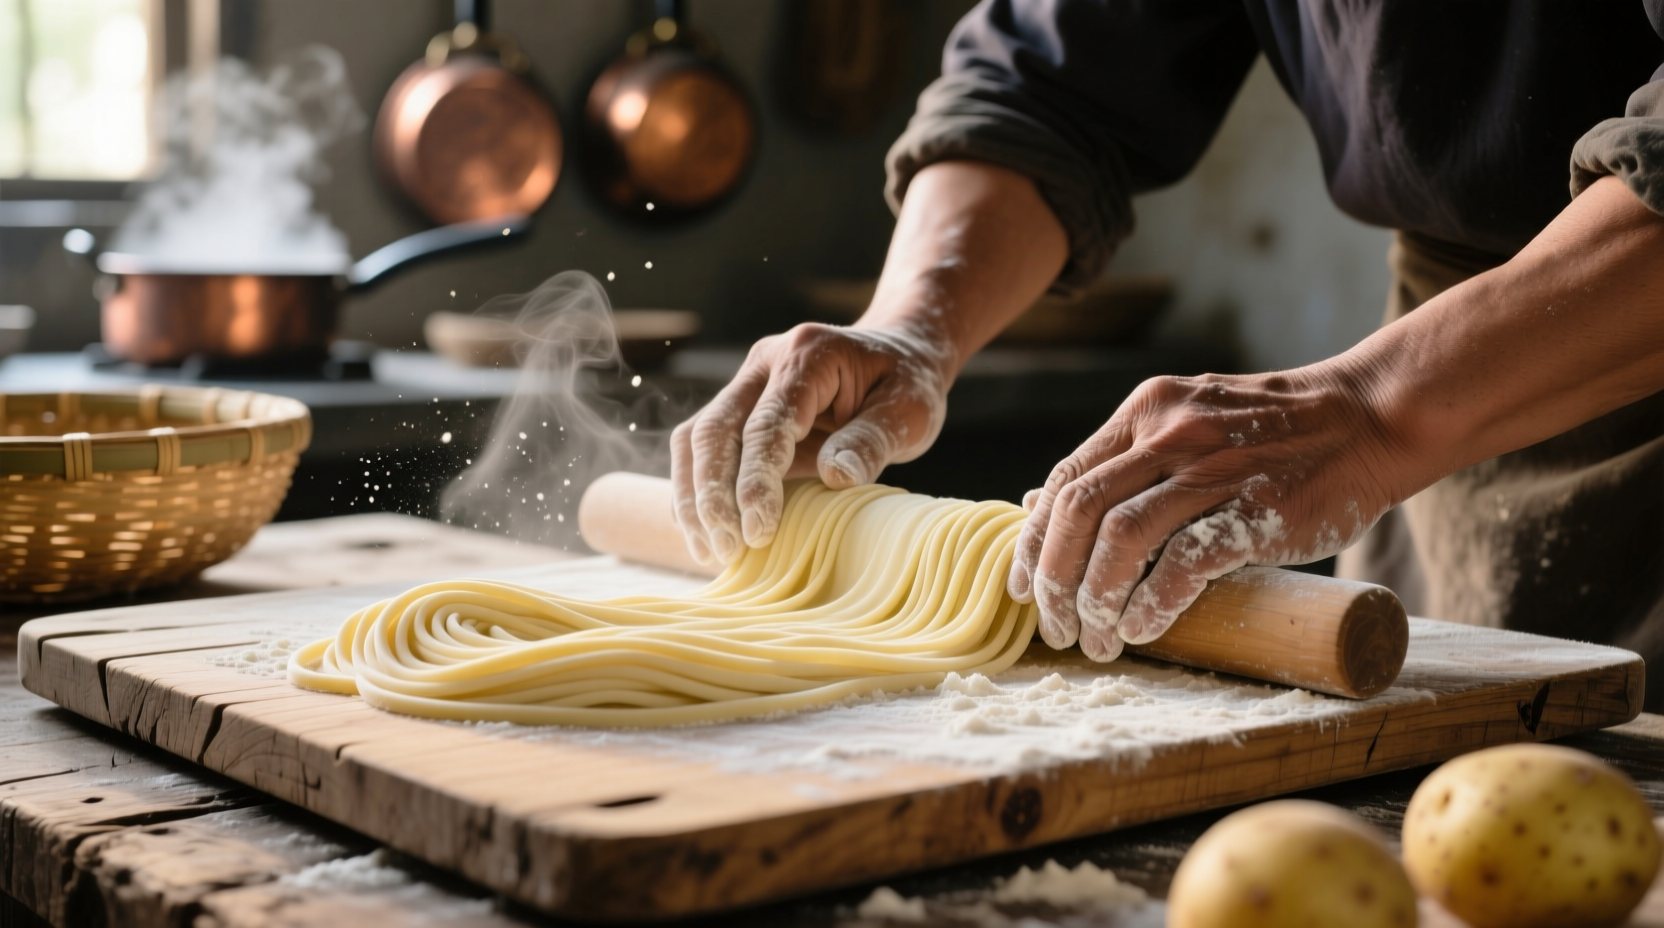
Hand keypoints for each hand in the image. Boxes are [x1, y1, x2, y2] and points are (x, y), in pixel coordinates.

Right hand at [671, 322, 953, 564]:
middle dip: (712, 495)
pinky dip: (696, 492)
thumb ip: (872, 441)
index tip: (758, 532)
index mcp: (807, 356)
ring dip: (694, 498)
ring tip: (711, 552)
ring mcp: (746, 384)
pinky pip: (701, 449)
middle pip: (714, 429)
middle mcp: (765, 364)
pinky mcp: (739, 410)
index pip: (766, 423)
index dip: (756, 480)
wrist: (899, 355)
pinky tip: (705, 535)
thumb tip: (835, 478)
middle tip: (727, 550)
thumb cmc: (907, 384)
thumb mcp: (909, 411)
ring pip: (696, 439)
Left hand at [1009, 367, 1405, 660]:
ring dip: (1097, 600)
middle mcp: (1170, 433)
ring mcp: (1213, 469)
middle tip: (1057, 629)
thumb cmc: (1272, 434)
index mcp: (1145, 412)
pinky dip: (1152, 603)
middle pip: (1080, 512)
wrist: (1368, 418)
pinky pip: (1183, 563)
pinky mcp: (1256, 510)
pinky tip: (1141, 629)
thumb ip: (1125, 460)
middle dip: (1056, 580)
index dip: (1034, 541)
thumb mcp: (1186, 423)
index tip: (1025, 589)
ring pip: (1121, 539)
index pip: (1065, 481)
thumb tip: (1040, 504)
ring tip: (1098, 640)